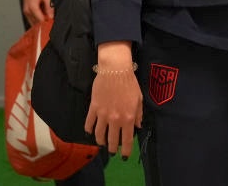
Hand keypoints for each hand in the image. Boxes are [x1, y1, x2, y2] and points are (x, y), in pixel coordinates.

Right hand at [21, 0, 52, 25]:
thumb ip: (49, 8)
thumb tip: (51, 17)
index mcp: (32, 7)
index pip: (40, 20)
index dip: (47, 23)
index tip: (51, 23)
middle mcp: (28, 11)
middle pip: (36, 23)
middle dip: (44, 23)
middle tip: (50, 21)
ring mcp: (26, 13)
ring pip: (33, 23)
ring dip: (40, 22)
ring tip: (46, 18)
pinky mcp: (26, 13)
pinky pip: (32, 20)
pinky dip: (37, 21)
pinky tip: (42, 17)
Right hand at [85, 42, 142, 158]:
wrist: (115, 70)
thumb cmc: (130, 83)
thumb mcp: (139, 99)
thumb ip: (138, 115)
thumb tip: (138, 127)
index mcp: (128, 118)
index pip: (127, 140)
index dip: (126, 150)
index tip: (124, 156)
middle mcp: (115, 119)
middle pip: (111, 140)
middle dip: (112, 149)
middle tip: (112, 151)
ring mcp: (103, 114)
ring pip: (99, 134)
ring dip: (100, 141)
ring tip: (101, 143)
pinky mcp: (93, 108)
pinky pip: (89, 123)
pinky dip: (89, 130)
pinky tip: (90, 132)